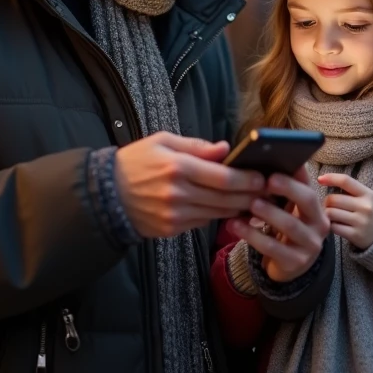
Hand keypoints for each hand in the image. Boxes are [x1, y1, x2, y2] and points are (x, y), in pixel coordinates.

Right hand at [115, 133, 266, 238]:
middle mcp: (177, 193)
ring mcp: (174, 215)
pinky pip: (202, 223)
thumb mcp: (162, 142)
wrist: (105, 194)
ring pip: (216, 214)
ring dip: (238, 208)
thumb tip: (225, 149)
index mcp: (176, 167)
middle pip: (224, 198)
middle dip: (249, 196)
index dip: (246, 179)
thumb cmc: (136, 161)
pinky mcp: (170, 229)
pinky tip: (228, 209)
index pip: (222, 177)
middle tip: (266, 191)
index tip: (262, 177)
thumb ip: (196, 146)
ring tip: (253, 201)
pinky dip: (216, 216)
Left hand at [227, 168, 329, 282]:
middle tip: (265, 180)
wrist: (289, 266)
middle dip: (288, 188)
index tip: (279, 163)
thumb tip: (263, 161)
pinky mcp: (296, 262)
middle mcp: (319, 223)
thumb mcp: (287, 210)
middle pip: (308, 200)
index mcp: (316, 206)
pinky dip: (252, 235)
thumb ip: (281, 191)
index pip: (310, 183)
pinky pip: (273, 247)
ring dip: (268, 212)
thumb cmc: (284, 231)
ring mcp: (310, 244)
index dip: (297, 173)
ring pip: (290, 224)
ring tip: (250, 204)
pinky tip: (235, 225)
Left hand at [317, 173, 372, 250]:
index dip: (330, 178)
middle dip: (327, 202)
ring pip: (330, 213)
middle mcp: (365, 207)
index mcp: (368, 194)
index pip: (345, 181)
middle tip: (329, 206)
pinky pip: (333, 227)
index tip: (320, 179)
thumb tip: (323, 180)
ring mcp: (361, 222)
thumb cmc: (371, 212)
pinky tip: (337, 225)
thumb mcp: (367, 197)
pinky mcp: (355, 235)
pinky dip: (331, 226)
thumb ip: (350, 189)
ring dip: (327, 214)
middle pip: (333, 199)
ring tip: (332, 216)